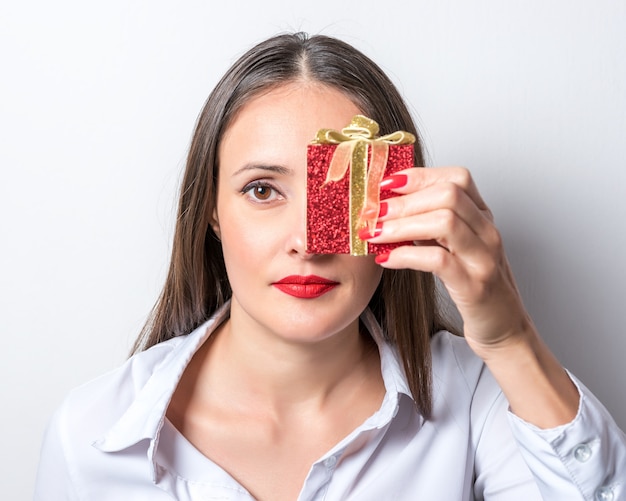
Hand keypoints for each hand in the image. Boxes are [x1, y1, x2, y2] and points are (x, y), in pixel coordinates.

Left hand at [360, 166, 579, 426]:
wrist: (502, 327)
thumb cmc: (472, 283)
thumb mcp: (455, 246)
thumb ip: (431, 223)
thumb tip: (388, 206)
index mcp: (482, 217)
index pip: (456, 178)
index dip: (419, 176)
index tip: (386, 184)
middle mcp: (488, 232)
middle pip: (447, 195)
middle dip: (403, 201)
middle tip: (372, 211)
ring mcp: (484, 258)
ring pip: (444, 222)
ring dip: (401, 225)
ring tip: (373, 233)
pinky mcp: (474, 286)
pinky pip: (438, 260)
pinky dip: (406, 256)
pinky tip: (385, 259)